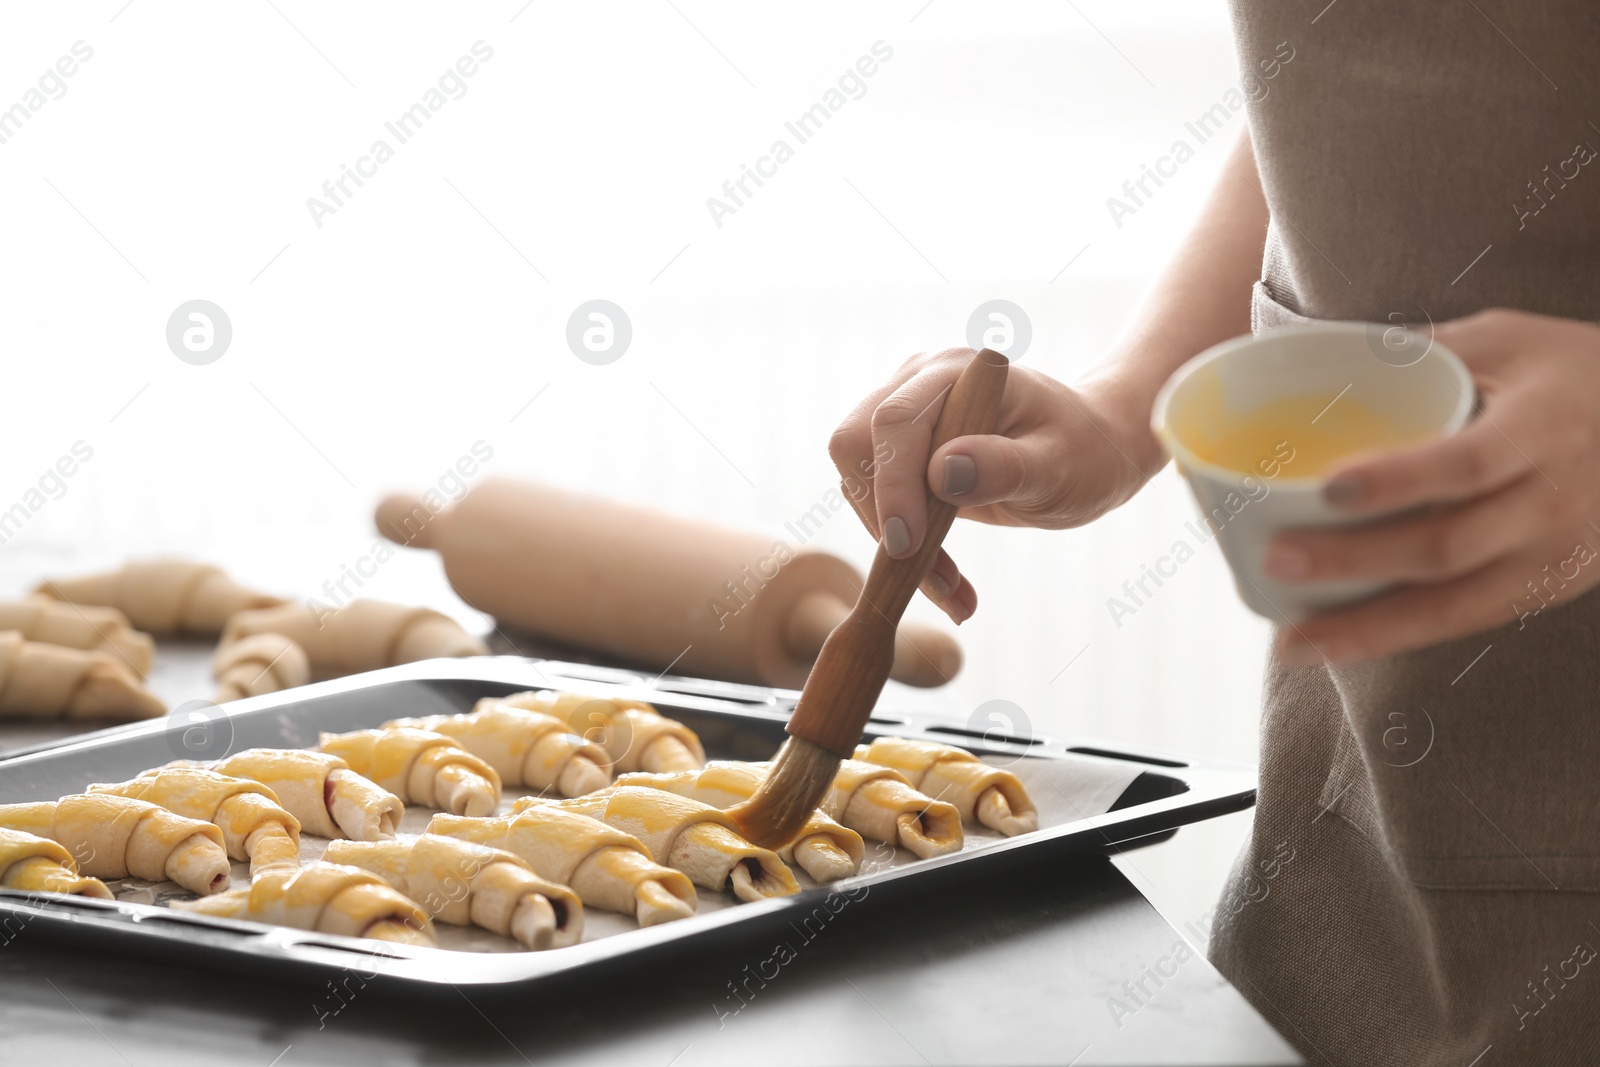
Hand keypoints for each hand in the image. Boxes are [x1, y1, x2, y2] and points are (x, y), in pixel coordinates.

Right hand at [829, 347, 1156, 622]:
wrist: (1090, 452)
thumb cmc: (1084, 454)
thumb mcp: (1059, 467)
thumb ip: (1004, 467)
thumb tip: (940, 473)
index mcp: (960, 374)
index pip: (896, 421)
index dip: (892, 485)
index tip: (907, 548)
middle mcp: (921, 382)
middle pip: (856, 444)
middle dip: (884, 517)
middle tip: (938, 580)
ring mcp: (906, 411)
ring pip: (858, 477)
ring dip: (893, 542)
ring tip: (953, 589)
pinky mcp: (902, 448)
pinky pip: (876, 496)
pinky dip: (902, 545)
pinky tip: (946, 579)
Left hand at [1269, 309, 1599, 664]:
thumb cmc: (1574, 373)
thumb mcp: (1509, 340)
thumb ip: (1423, 348)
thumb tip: (1315, 349)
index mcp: (1545, 429)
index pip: (1467, 463)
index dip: (1398, 479)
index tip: (1328, 486)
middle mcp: (1555, 502)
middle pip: (1447, 546)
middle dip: (1355, 560)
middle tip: (1276, 559)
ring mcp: (1555, 557)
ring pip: (1454, 607)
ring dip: (1367, 629)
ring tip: (1290, 644)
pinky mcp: (1547, 591)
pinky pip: (1467, 622)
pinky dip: (1401, 638)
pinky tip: (1340, 646)